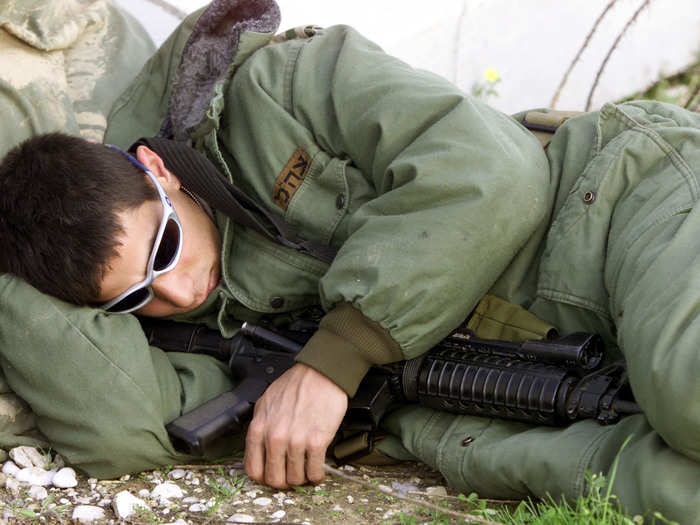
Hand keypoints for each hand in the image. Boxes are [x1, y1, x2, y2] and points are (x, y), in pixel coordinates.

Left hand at [244, 363, 347, 487]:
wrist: (321, 373)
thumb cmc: (295, 385)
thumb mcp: (265, 402)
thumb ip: (260, 426)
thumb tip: (259, 448)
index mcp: (259, 429)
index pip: (253, 469)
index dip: (263, 477)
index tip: (272, 474)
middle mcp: (275, 438)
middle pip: (274, 479)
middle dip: (283, 481)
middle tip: (290, 476)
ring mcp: (296, 441)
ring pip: (295, 478)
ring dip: (301, 478)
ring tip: (305, 471)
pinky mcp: (317, 442)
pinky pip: (314, 472)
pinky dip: (316, 475)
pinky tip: (317, 470)